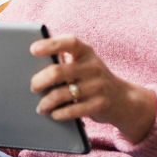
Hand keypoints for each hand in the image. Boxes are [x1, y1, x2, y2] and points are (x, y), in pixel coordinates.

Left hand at [29, 34, 156, 143]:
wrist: (122, 99)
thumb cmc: (92, 77)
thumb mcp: (84, 61)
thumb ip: (64, 54)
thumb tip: (35, 50)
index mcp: (86, 52)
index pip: (69, 42)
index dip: (50, 45)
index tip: (33, 49)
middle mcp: (93, 67)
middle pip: (57, 72)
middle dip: (39, 82)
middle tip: (33, 88)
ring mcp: (97, 86)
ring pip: (60, 94)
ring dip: (45, 102)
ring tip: (41, 107)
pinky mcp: (99, 104)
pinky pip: (71, 110)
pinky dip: (58, 113)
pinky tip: (53, 114)